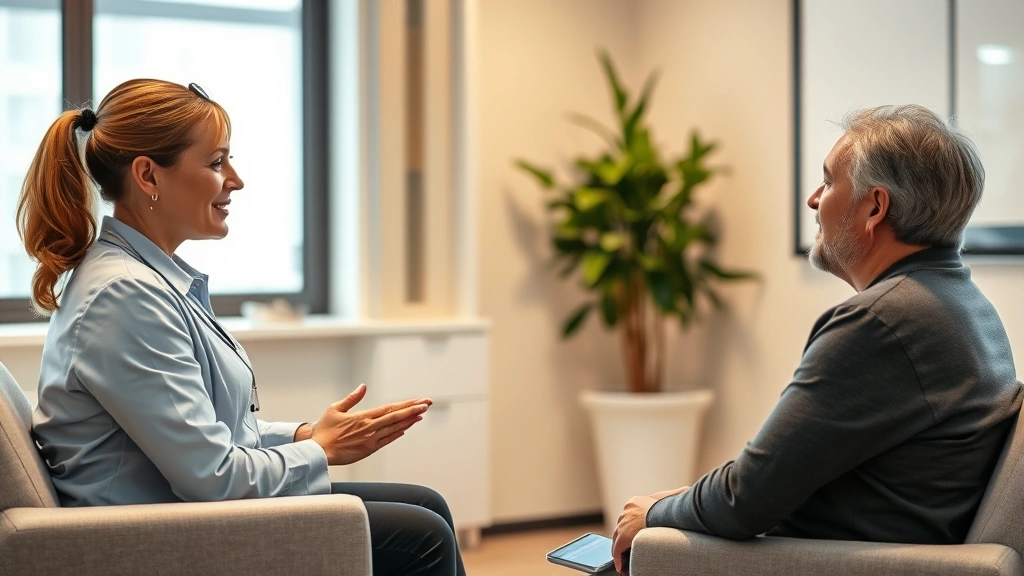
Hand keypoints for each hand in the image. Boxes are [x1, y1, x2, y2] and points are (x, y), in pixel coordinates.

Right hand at [310, 384, 431, 464]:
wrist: (318, 452)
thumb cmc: (324, 430)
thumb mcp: (335, 409)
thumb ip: (352, 398)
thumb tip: (363, 386)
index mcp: (363, 417)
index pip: (390, 408)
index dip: (406, 404)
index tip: (419, 401)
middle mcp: (370, 427)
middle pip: (396, 416)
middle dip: (414, 410)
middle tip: (428, 404)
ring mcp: (371, 439)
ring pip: (395, 428)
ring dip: (409, 421)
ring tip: (421, 414)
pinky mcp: (369, 450)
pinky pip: (387, 441)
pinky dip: (397, 434)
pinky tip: (405, 428)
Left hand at [611, 487, 688, 573]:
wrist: (668, 513)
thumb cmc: (672, 507)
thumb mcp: (671, 497)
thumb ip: (674, 494)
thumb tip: (686, 490)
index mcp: (634, 502)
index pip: (629, 518)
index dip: (631, 529)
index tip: (635, 536)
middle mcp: (626, 511)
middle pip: (622, 528)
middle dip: (625, 540)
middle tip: (628, 551)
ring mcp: (623, 523)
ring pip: (618, 539)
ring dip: (621, 551)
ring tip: (625, 561)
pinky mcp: (623, 536)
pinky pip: (618, 549)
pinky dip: (619, 558)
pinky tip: (622, 566)